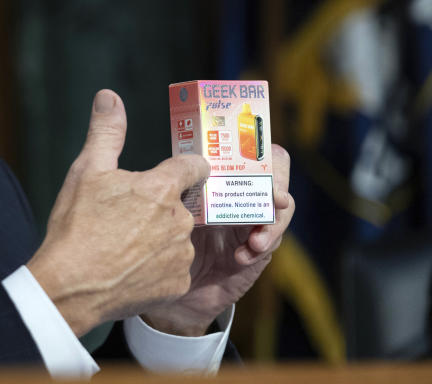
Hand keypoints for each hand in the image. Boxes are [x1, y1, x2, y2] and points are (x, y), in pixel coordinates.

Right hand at [26, 90, 209, 336]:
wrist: (71, 285)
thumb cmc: (76, 226)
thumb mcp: (86, 171)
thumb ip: (106, 132)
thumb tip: (109, 96)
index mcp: (161, 188)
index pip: (193, 167)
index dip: (185, 166)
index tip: (179, 170)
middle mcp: (179, 220)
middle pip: (182, 205)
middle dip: (162, 207)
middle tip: (129, 216)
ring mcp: (181, 254)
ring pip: (179, 238)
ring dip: (160, 239)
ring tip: (125, 245)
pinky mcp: (178, 283)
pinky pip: (174, 270)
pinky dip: (158, 269)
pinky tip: (131, 268)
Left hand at [141, 144, 294, 335]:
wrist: (170, 289)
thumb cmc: (164, 241)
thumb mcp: (170, 207)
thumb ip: (177, 185)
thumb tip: (182, 165)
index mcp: (220, 182)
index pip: (251, 158)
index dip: (260, 155)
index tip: (258, 164)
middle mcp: (240, 200)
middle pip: (275, 180)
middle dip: (277, 187)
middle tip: (275, 199)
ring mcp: (251, 226)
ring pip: (280, 213)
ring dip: (272, 224)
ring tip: (256, 241)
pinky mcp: (256, 254)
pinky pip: (268, 245)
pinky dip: (258, 248)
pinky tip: (241, 257)